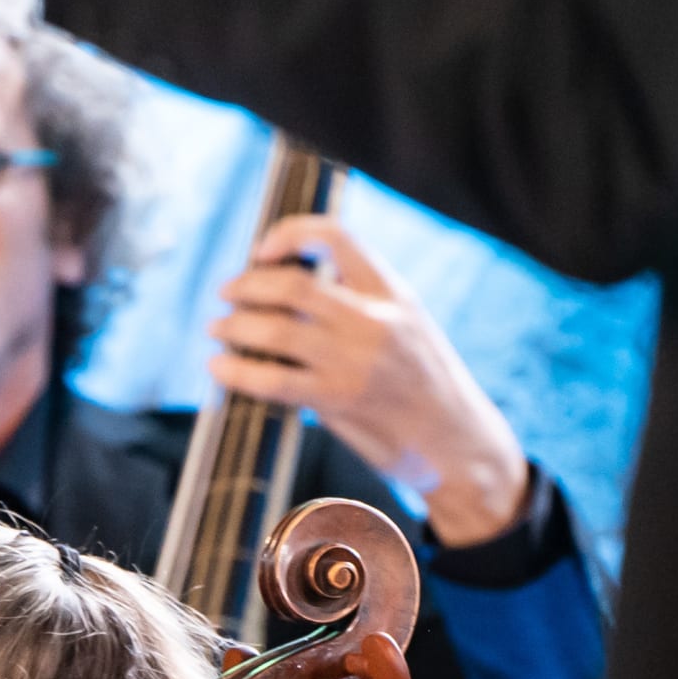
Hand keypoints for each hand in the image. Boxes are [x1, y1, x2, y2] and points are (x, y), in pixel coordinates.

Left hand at [210, 214, 532, 547]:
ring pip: (277, 329)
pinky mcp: (340, 401)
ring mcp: (357, 361)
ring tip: (218, 330)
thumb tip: (294, 293)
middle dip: (248, 285)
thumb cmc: (428, 387)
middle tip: (226, 294)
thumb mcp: (409, 325)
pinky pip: (275, 379)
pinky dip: (239, 371)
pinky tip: (220, 369)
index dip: (290, 234)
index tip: (262, 251)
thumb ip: (362, 303)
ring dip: (236, 326)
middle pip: (294, 285)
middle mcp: (376, 320)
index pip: (337, 237)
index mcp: (394, 292)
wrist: (460, 444)